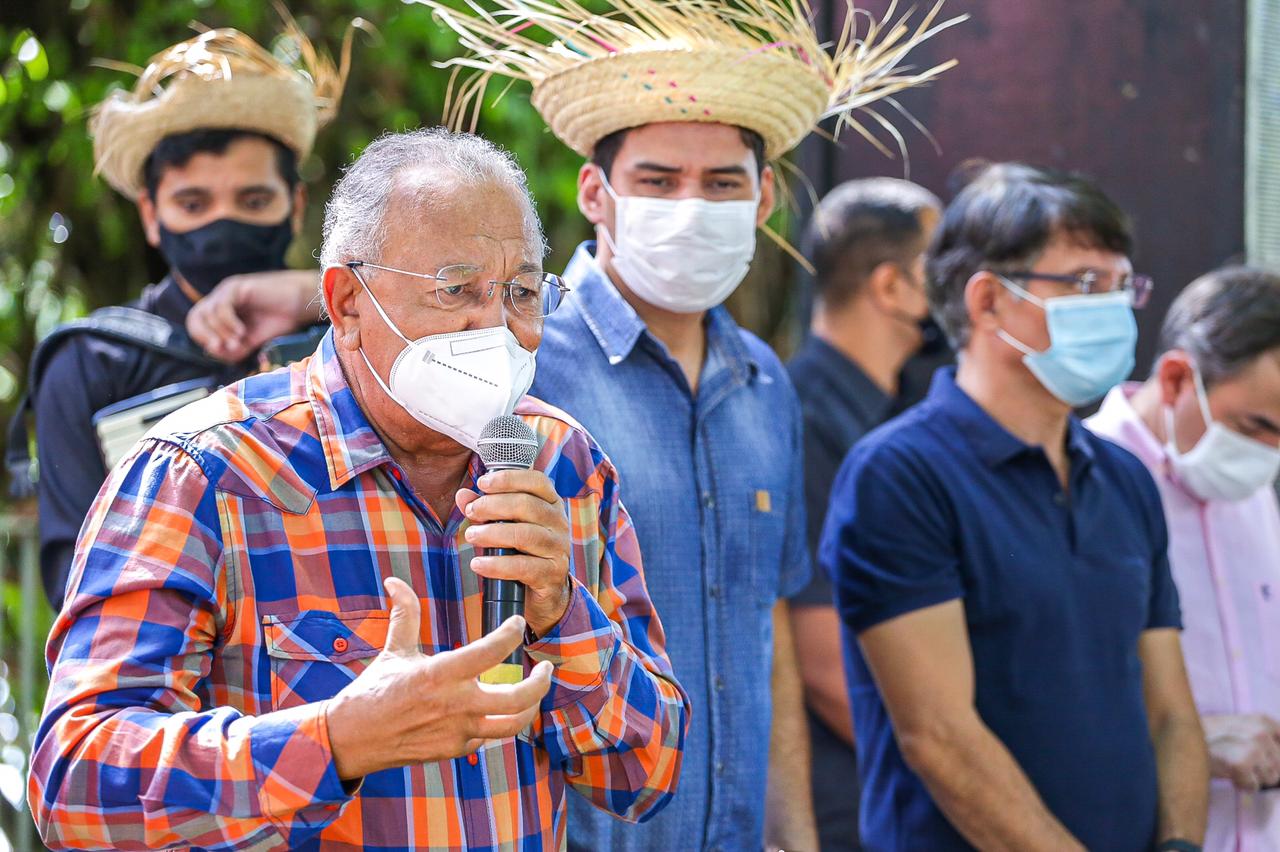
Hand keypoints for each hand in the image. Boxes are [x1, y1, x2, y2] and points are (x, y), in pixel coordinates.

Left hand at [186, 269, 321, 362]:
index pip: (197, 324)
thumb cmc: (281, 319)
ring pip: (207, 314)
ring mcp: (227, 291)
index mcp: (222, 311)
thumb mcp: (253, 340)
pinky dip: (229, 323)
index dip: (204, 339)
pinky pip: (221, 307)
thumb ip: (234, 349)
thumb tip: (214, 352)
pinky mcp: (236, 287)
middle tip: (222, 348)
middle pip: (195, 318)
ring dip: (222, 332)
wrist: (301, 303)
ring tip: (240, 340)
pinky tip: (242, 331)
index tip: (222, 351)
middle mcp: (221, 299)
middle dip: (205, 336)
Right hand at [325, 577, 552, 779]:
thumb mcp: (393, 650)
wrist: (352, 738)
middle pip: (517, 698)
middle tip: (545, 667)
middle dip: (540, 682)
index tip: (517, 623)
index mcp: (440, 674)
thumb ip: (404, 614)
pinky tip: (498, 707)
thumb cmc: (373, 691)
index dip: (510, 633)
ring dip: (531, 706)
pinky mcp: (455, 750)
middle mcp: (454, 705)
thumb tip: (394, 581)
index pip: (490, 651)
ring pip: (512, 724)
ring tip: (534, 690)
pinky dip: (498, 721)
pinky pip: (488, 736)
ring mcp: (458, 731)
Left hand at [456, 469, 571, 636]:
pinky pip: (523, 567)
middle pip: (527, 505)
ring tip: (471, 536)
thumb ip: (486, 509)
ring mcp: (559, 549)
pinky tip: (479, 564)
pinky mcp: (552, 574)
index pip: (536, 481)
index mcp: (551, 504)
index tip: (481, 483)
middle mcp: (559, 523)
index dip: (509, 478)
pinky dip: (497, 565)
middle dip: (493, 506)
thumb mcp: (506, 526)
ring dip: (492, 534)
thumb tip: (463, 494)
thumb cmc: (524, 551)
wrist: (545, 592)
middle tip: (471, 512)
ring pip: (524, 535)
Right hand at [1203, 713, 1279, 790]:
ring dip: (1252, 777)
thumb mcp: (1239, 727)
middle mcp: (1261, 731)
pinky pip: (1253, 786)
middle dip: (1263, 769)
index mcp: (1263, 720)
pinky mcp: (1241, 763)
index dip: (1272, 757)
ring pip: (1270, 778)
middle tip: (1239, 761)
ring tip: (1232, 765)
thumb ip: (1264, 738)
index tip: (1257, 758)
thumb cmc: (1208, 737)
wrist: (1178, 739)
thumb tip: (1278, 763)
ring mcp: (1252, 746)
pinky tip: (1228, 773)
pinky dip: (1241, 784)